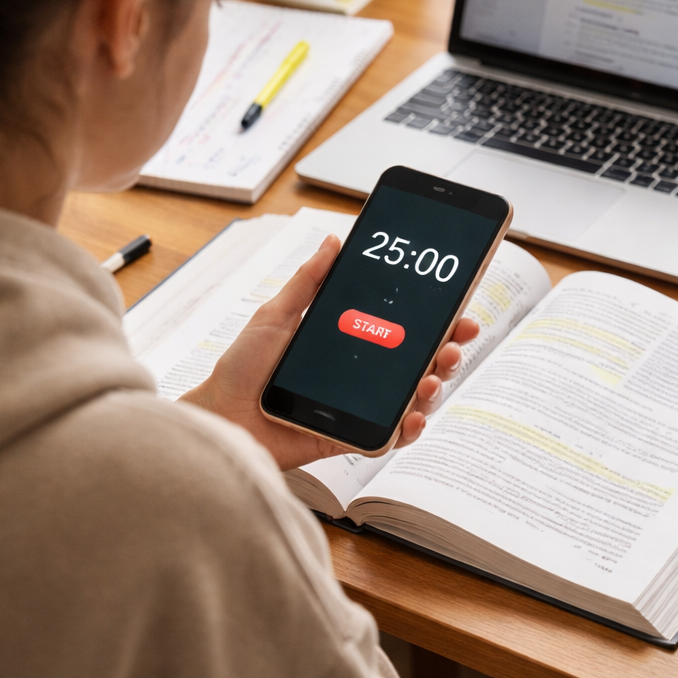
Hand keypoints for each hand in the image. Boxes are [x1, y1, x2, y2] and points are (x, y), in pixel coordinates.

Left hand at [179, 234, 479, 470]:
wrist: (221, 417)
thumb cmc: (241, 369)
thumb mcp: (275, 314)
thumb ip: (309, 280)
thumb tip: (334, 242)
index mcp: (348, 341)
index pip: (401, 327)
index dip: (433, 318)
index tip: (455, 304)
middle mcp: (360, 373)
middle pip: (418, 360)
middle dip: (446, 348)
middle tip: (457, 338)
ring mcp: (359, 406)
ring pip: (413, 397)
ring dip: (434, 385)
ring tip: (433, 377)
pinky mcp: (352, 436)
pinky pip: (392, 436)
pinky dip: (410, 428)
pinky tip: (414, 417)